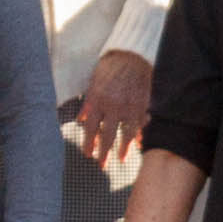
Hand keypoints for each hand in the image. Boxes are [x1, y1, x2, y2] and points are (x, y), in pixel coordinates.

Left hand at [70, 49, 154, 172]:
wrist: (131, 56)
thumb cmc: (110, 67)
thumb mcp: (93, 82)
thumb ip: (88, 103)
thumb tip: (80, 119)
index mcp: (97, 100)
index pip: (90, 127)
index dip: (88, 143)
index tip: (88, 153)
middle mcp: (112, 106)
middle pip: (106, 135)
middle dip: (103, 153)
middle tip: (101, 165)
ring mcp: (129, 107)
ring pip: (126, 134)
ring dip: (123, 149)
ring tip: (122, 159)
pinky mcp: (142, 106)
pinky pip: (140, 125)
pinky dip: (139, 135)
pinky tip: (139, 144)